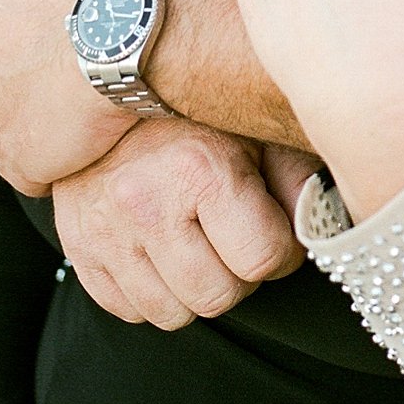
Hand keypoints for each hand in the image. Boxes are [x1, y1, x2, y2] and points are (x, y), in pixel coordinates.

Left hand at [0, 0, 137, 194]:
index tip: (78, 20)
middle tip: (92, 56)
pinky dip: (61, 155)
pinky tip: (95, 134)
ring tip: (101, 92)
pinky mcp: (21, 155)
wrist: (139, 25)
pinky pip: (35, 165)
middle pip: (0, 68)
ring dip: (51, 110)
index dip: (41, 22)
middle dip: (37, 68)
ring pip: (18, 116)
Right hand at [52, 117, 305, 327]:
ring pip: (172, 314)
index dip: (280, 254)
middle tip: (237, 242)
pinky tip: (164, 253)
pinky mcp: (78, 247)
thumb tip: (324, 228)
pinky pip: (127, 310)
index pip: (262, 260)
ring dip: (195, 290)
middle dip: (239, 277)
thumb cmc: (196, 111)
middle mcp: (147, 203)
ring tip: (201, 246)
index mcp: (201, 169)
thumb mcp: (257, 128)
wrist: (110, 89)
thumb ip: (297, 179)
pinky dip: (153, 292)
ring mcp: (105, 230)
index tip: (276, 234)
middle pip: (217, 297)